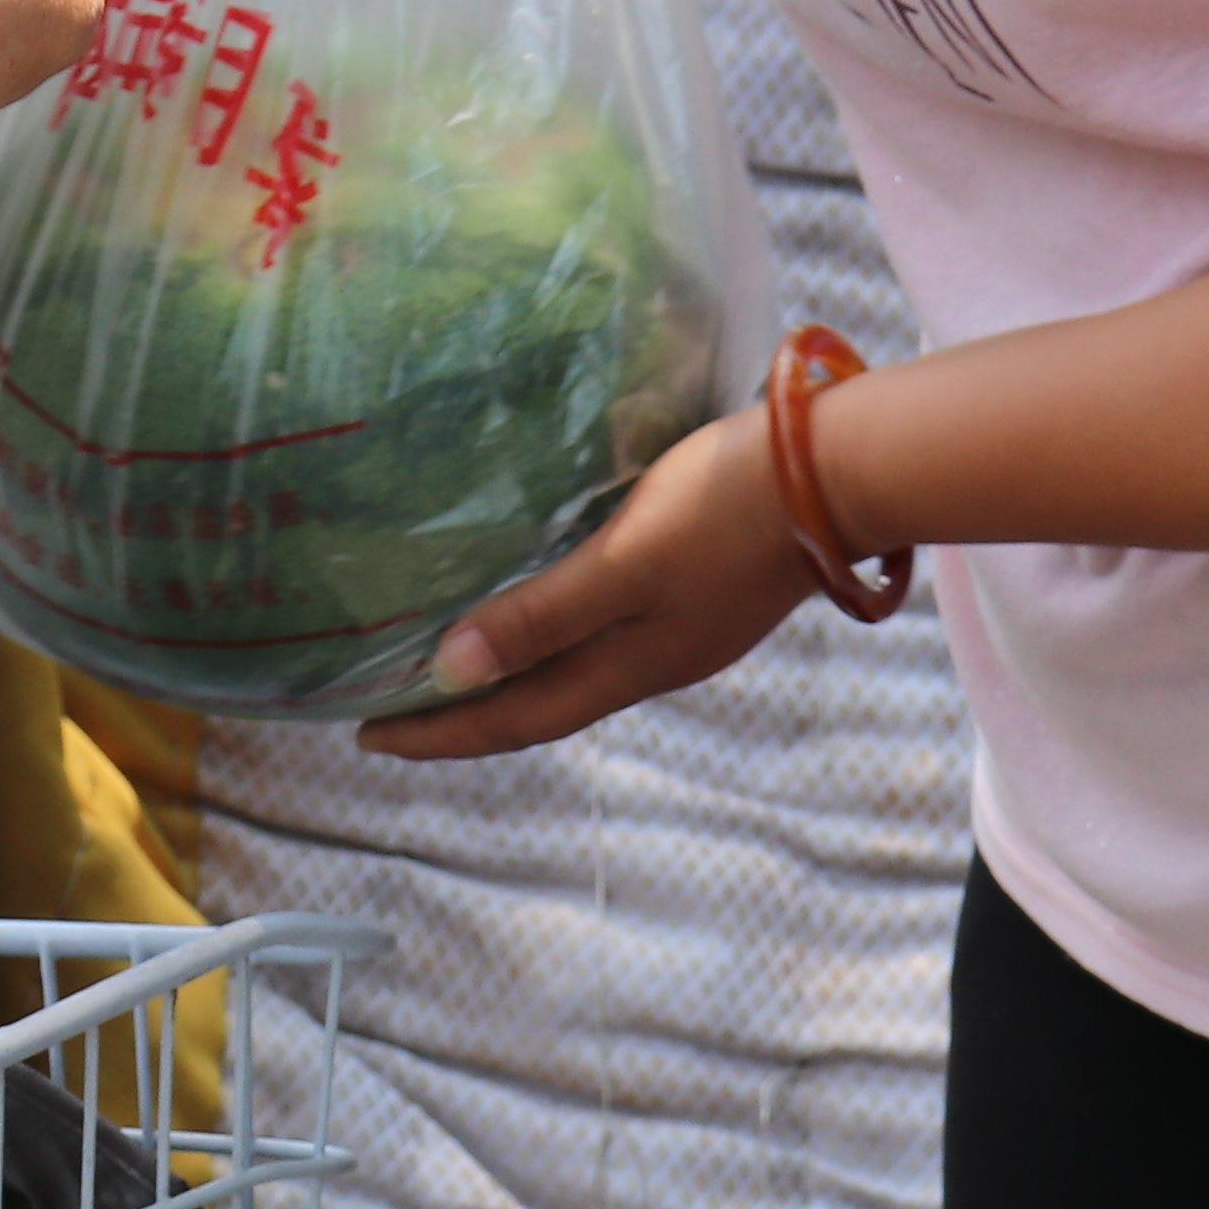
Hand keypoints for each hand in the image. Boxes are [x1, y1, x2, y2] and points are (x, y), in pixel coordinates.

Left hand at [354, 406, 815, 761]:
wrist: (840, 471)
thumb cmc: (726, 508)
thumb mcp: (624, 561)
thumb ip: (541, 615)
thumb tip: (450, 672)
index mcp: (629, 665)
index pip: (514, 719)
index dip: (441, 732)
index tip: (367, 736)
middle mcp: (650, 659)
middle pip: (537, 702)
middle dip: (462, 710)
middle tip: (388, 703)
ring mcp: (679, 626)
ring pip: (570, 667)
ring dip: (506, 670)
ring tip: (446, 658)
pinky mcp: (697, 587)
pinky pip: (599, 628)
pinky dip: (547, 630)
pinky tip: (535, 599)